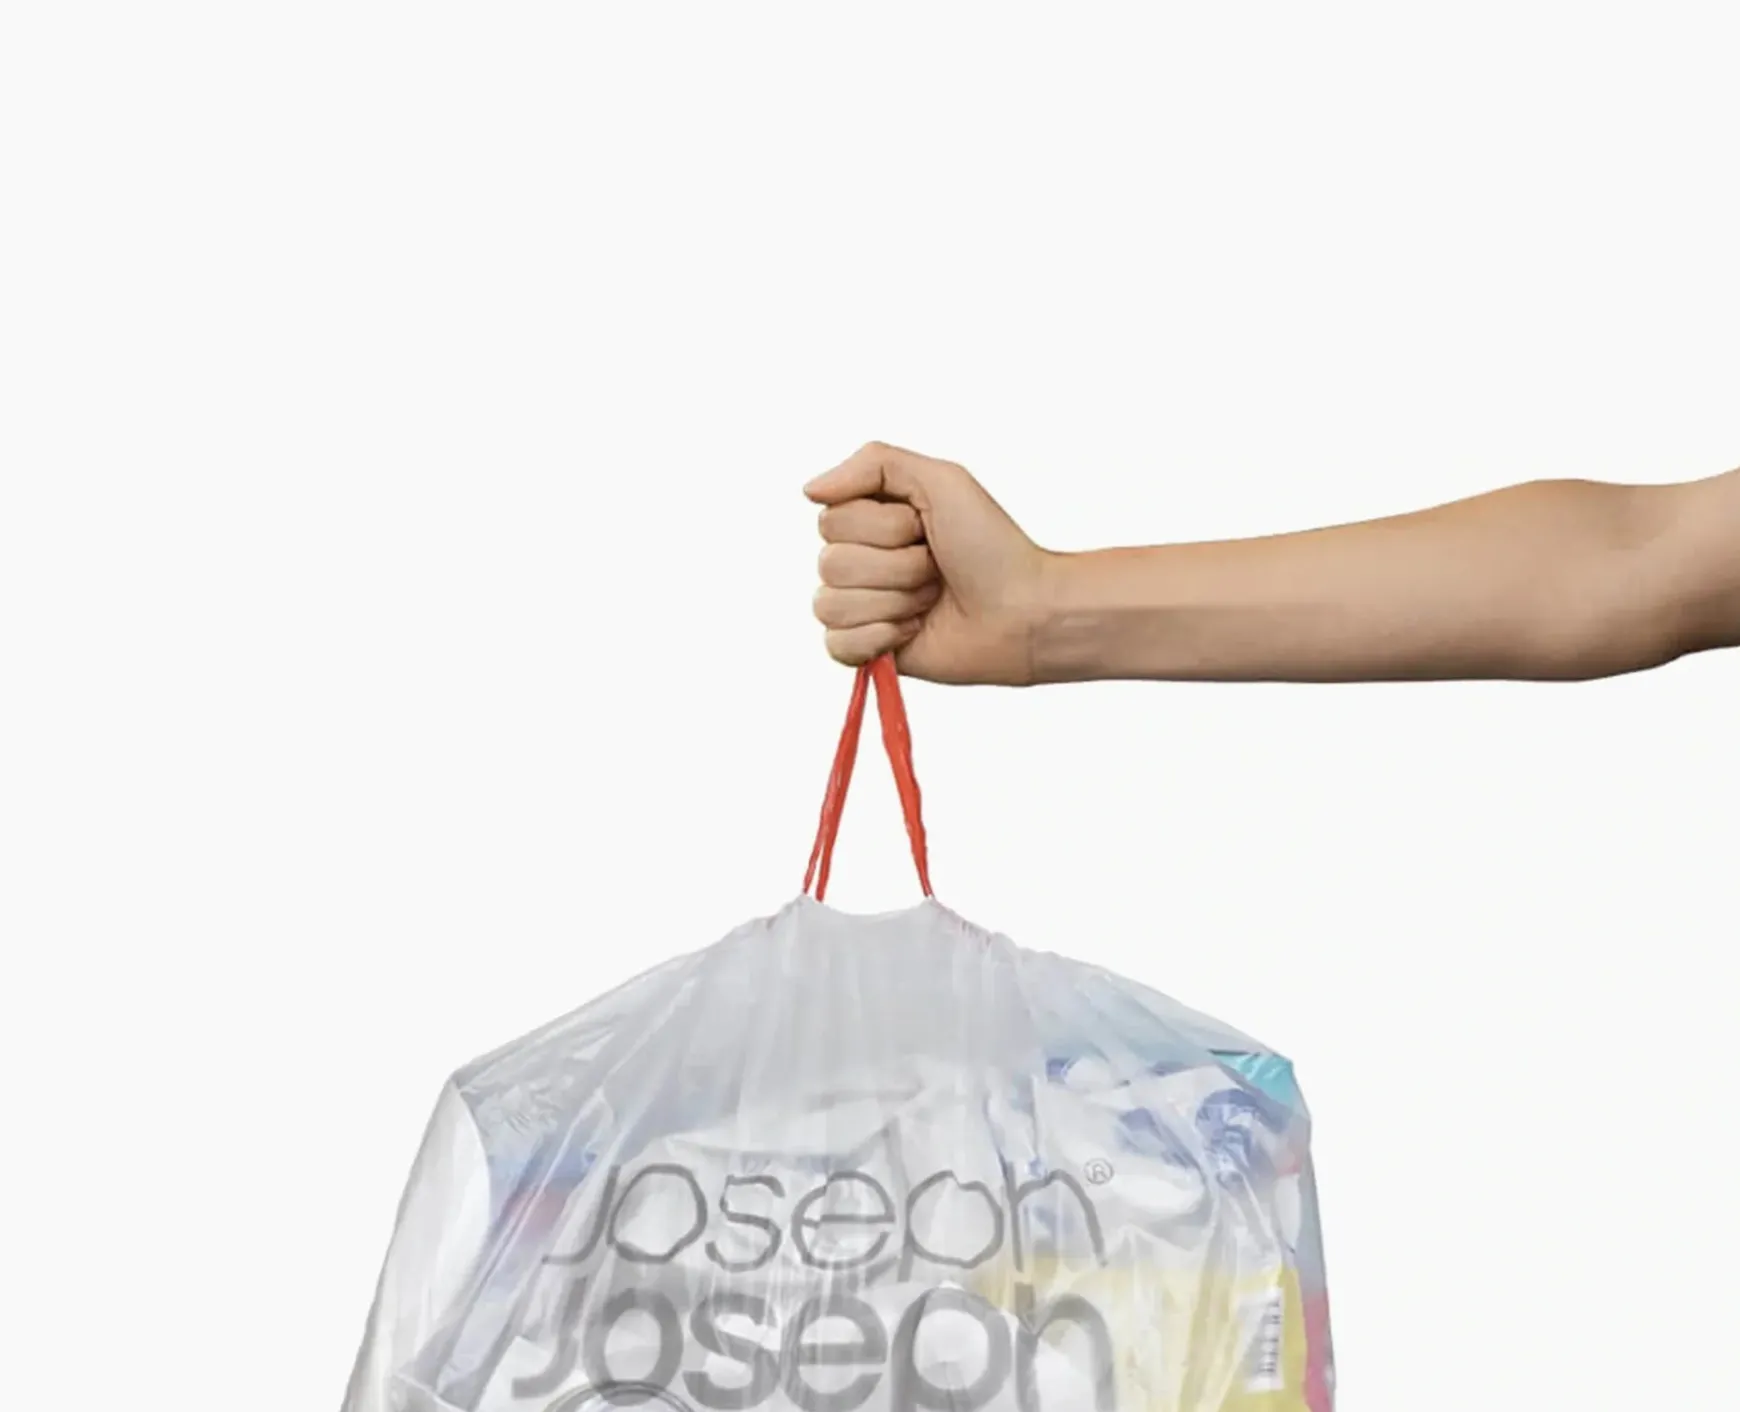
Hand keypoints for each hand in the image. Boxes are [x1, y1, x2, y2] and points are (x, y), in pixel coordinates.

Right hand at [804, 442, 1051, 684]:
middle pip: (830, 563)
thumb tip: (809, 491)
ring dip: (894, 602)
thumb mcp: (940, 479)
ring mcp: (862, 606)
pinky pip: (837, 645)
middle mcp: (860, 559)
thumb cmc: (991, 545)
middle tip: (936, 568)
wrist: (1023, 611)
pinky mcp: (868, 649)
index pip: (830, 520)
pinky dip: (880, 638)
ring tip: (930, 600)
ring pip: (831, 604)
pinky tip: (914, 630)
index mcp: (870, 517)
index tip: (924, 529)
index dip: (883, 528)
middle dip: (896, 567)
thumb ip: (873, 464)